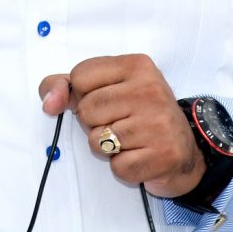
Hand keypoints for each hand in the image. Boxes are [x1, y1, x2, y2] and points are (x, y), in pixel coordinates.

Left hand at [39, 54, 205, 197]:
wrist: (184, 148)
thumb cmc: (136, 113)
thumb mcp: (102, 87)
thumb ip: (64, 86)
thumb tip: (48, 103)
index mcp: (135, 64)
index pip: (79, 77)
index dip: (83, 94)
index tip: (105, 98)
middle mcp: (150, 89)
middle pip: (86, 110)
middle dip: (94, 123)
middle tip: (119, 122)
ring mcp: (159, 122)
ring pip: (98, 141)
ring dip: (107, 147)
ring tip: (129, 139)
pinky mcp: (164, 155)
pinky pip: (118, 167)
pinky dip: (123, 167)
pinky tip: (140, 156)